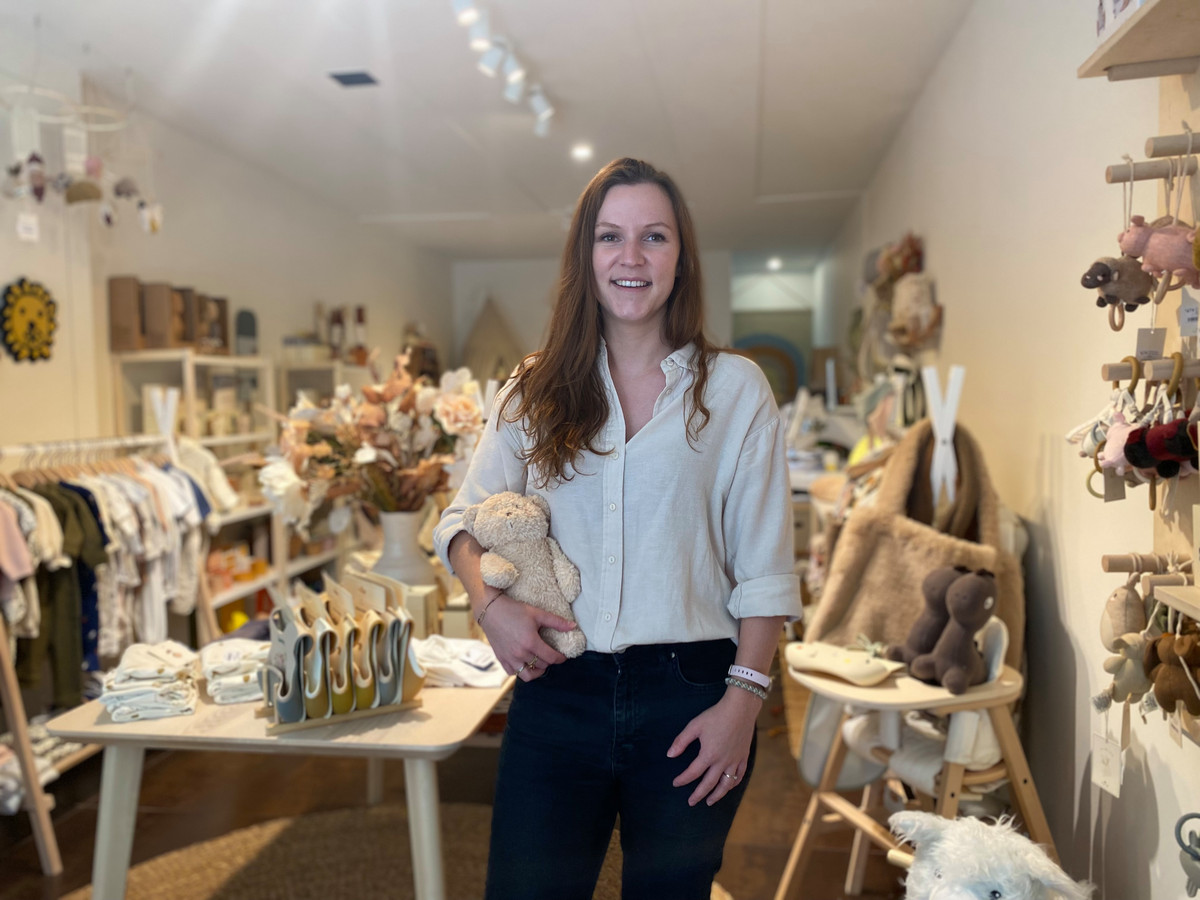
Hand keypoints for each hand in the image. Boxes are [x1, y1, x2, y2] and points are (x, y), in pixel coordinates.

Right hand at [480, 593, 574, 681]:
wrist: (490, 610)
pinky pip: (513, 673)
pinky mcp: (501, 659)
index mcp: (530, 642)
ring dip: (536, 672)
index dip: (560, 658)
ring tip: (540, 664)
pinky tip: (525, 662)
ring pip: (528, 675)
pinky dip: (521, 670)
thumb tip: (573, 626)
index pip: (551, 658)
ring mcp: (510, 658)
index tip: (563, 656)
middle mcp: (520, 653)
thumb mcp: (537, 613)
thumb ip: (556, 622)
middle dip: (549, 662)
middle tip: (551, 655)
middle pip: (542, 665)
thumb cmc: (514, 610)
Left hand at [666, 688, 758, 805]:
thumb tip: (670, 755)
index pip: (692, 773)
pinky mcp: (743, 757)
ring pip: (726, 784)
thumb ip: (681, 741)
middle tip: (691, 802)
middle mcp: (722, 761)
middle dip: (699, 795)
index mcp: (708, 754)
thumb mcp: (695, 725)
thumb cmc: (716, 715)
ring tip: (710, 801)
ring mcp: (734, 760)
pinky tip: (728, 786)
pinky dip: (733, 784)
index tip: (676, 783)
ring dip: (717, 795)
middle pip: (709, 784)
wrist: (740, 709)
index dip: (683, 780)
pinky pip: (739, 775)